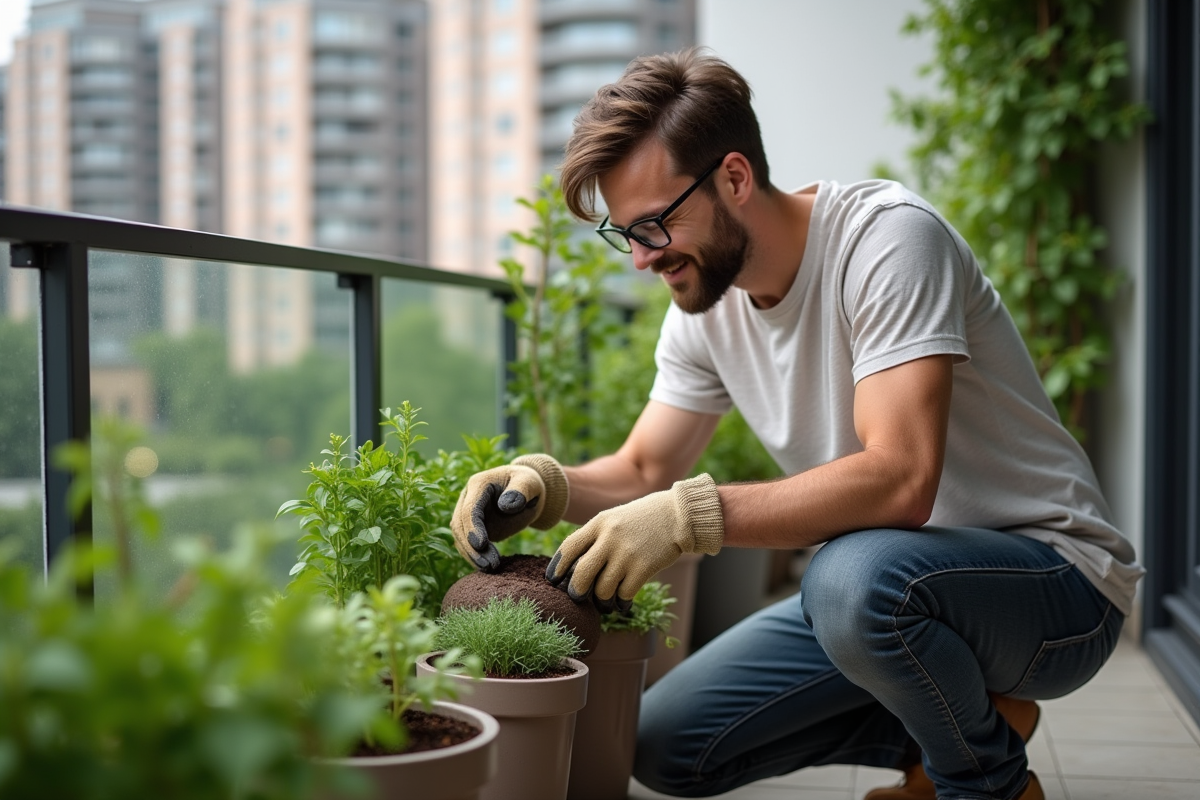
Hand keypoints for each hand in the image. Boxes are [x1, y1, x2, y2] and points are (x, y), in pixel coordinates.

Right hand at [451, 454, 568, 570]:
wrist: (526, 491)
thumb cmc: (528, 483)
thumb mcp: (529, 483)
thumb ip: (520, 491)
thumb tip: (504, 506)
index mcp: (479, 484)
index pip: (469, 508)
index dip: (473, 527)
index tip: (481, 544)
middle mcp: (467, 498)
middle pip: (460, 525)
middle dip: (471, 546)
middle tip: (488, 564)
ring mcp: (468, 514)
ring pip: (461, 537)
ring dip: (472, 554)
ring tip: (490, 567)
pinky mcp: (473, 528)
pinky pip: (468, 544)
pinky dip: (476, 556)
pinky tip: (488, 566)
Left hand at [546, 473, 722, 611]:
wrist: (678, 515)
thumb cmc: (643, 519)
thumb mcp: (615, 518)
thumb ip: (595, 537)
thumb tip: (573, 568)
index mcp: (599, 523)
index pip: (569, 547)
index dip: (557, 567)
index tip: (553, 580)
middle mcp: (610, 538)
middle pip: (582, 573)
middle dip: (576, 591)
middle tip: (578, 597)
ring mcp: (627, 553)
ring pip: (603, 589)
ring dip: (602, 601)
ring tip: (606, 602)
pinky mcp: (644, 567)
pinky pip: (624, 594)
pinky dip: (621, 603)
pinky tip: (623, 603)